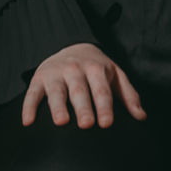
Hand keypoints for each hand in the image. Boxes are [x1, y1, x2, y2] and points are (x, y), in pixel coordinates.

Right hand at [21, 42, 147, 128]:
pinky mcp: (39, 78)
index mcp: (96, 68)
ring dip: (58, 106)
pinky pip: (33, 93)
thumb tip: (141, 117)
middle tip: (86, 125)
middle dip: (83, 107)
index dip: (104, 106)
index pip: (102, 89)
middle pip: (80, 90)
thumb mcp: (115, 76)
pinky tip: (28, 122)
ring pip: (56, 90)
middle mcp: (75, 69)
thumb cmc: (97, 70)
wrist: (72, 46)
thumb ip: (129, 96)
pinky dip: (29, 106)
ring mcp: (56, 73)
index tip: (106, 123)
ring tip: (61, 122)